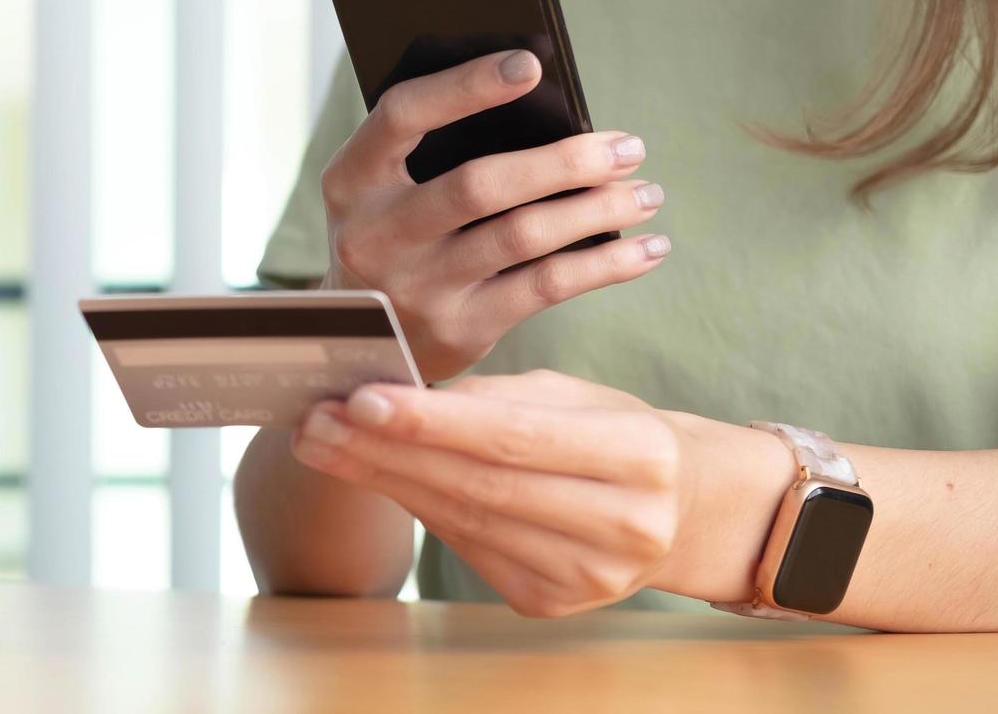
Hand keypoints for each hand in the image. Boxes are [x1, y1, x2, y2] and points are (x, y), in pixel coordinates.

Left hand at [289, 370, 793, 616]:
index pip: (514, 437)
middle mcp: (621, 525)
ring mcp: (587, 575)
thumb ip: (491, 398)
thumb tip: (392, 395)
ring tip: (325, 445)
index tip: (360, 397)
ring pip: (463, 520)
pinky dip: (414, 507)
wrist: (679, 510)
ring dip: (382, 480)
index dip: (432, 421)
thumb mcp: (572, 397)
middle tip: (317, 421)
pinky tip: (373, 476)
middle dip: (386, 451)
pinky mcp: (550, 602)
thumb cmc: (614, 435)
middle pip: (478, 484)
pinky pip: (464, 546)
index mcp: (638, 457)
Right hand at [319, 49, 669, 380]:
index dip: (466, 86)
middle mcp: (375, 235)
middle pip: (479, 184)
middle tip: (629, 147)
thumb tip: (547, 107)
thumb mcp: (383, 190)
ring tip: (647, 192)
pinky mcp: (458, 329)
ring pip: (523, 236)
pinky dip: (605, 264)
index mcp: (351, 181)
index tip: (532, 65)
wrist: (361, 340)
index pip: (403, 116)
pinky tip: (646, 249)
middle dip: (566, 161)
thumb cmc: (394, 235)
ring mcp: (416, 287)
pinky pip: (545, 287)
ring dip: (597, 208)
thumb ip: (434, 150)